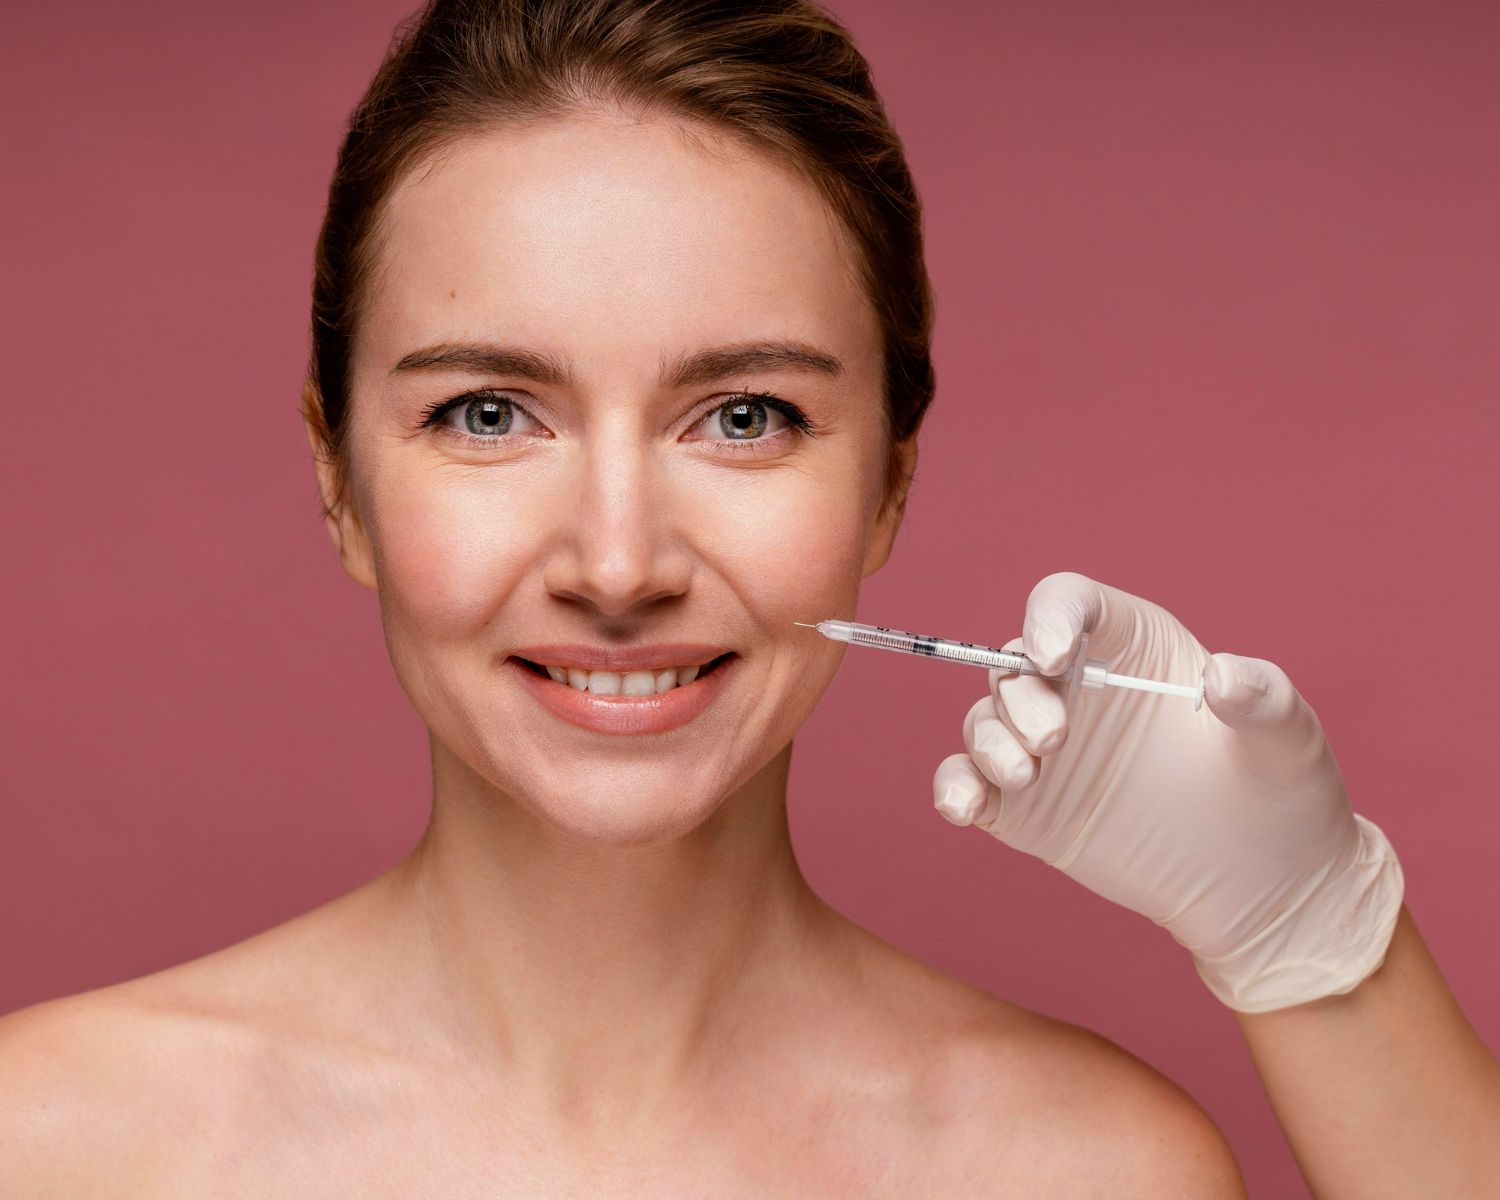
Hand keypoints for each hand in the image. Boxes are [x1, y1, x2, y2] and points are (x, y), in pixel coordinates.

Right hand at [932, 571, 1403, 1011]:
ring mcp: (1045, 749)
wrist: (1267, 888)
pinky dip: (955, 788)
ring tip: (1026, 776)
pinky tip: (966, 808)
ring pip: (985, 719)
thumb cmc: (1282, 797)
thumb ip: (1265, 699)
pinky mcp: (1025, 806)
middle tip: (1055, 742)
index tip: (1053, 656)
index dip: (1048, 618)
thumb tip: (1223, 676)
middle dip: (1020, 696)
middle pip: (1012, 662)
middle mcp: (1078, 689)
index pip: (1066, 602)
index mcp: (1132, 648)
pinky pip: (967, 781)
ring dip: (989, 740)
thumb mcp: (1289, 742)